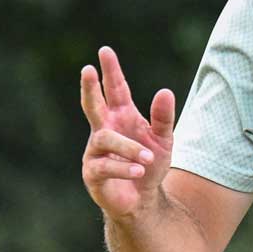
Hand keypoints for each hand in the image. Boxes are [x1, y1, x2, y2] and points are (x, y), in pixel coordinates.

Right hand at [80, 46, 176, 218]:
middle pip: (93, 104)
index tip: (105, 51)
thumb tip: (165, 91)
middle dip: (91, 87)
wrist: (142, 200)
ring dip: (129, 148)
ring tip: (148, 159)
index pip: (115, 89)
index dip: (111, 71)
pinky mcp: (93, 173)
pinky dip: (124, 167)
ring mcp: (95, 151)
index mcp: (121, 117)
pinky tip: (139, 170)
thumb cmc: (149, 165)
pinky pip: (106, 166)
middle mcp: (104, 130)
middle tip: (88, 69)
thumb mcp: (163, 140)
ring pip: (106, 139)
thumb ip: (163, 117)